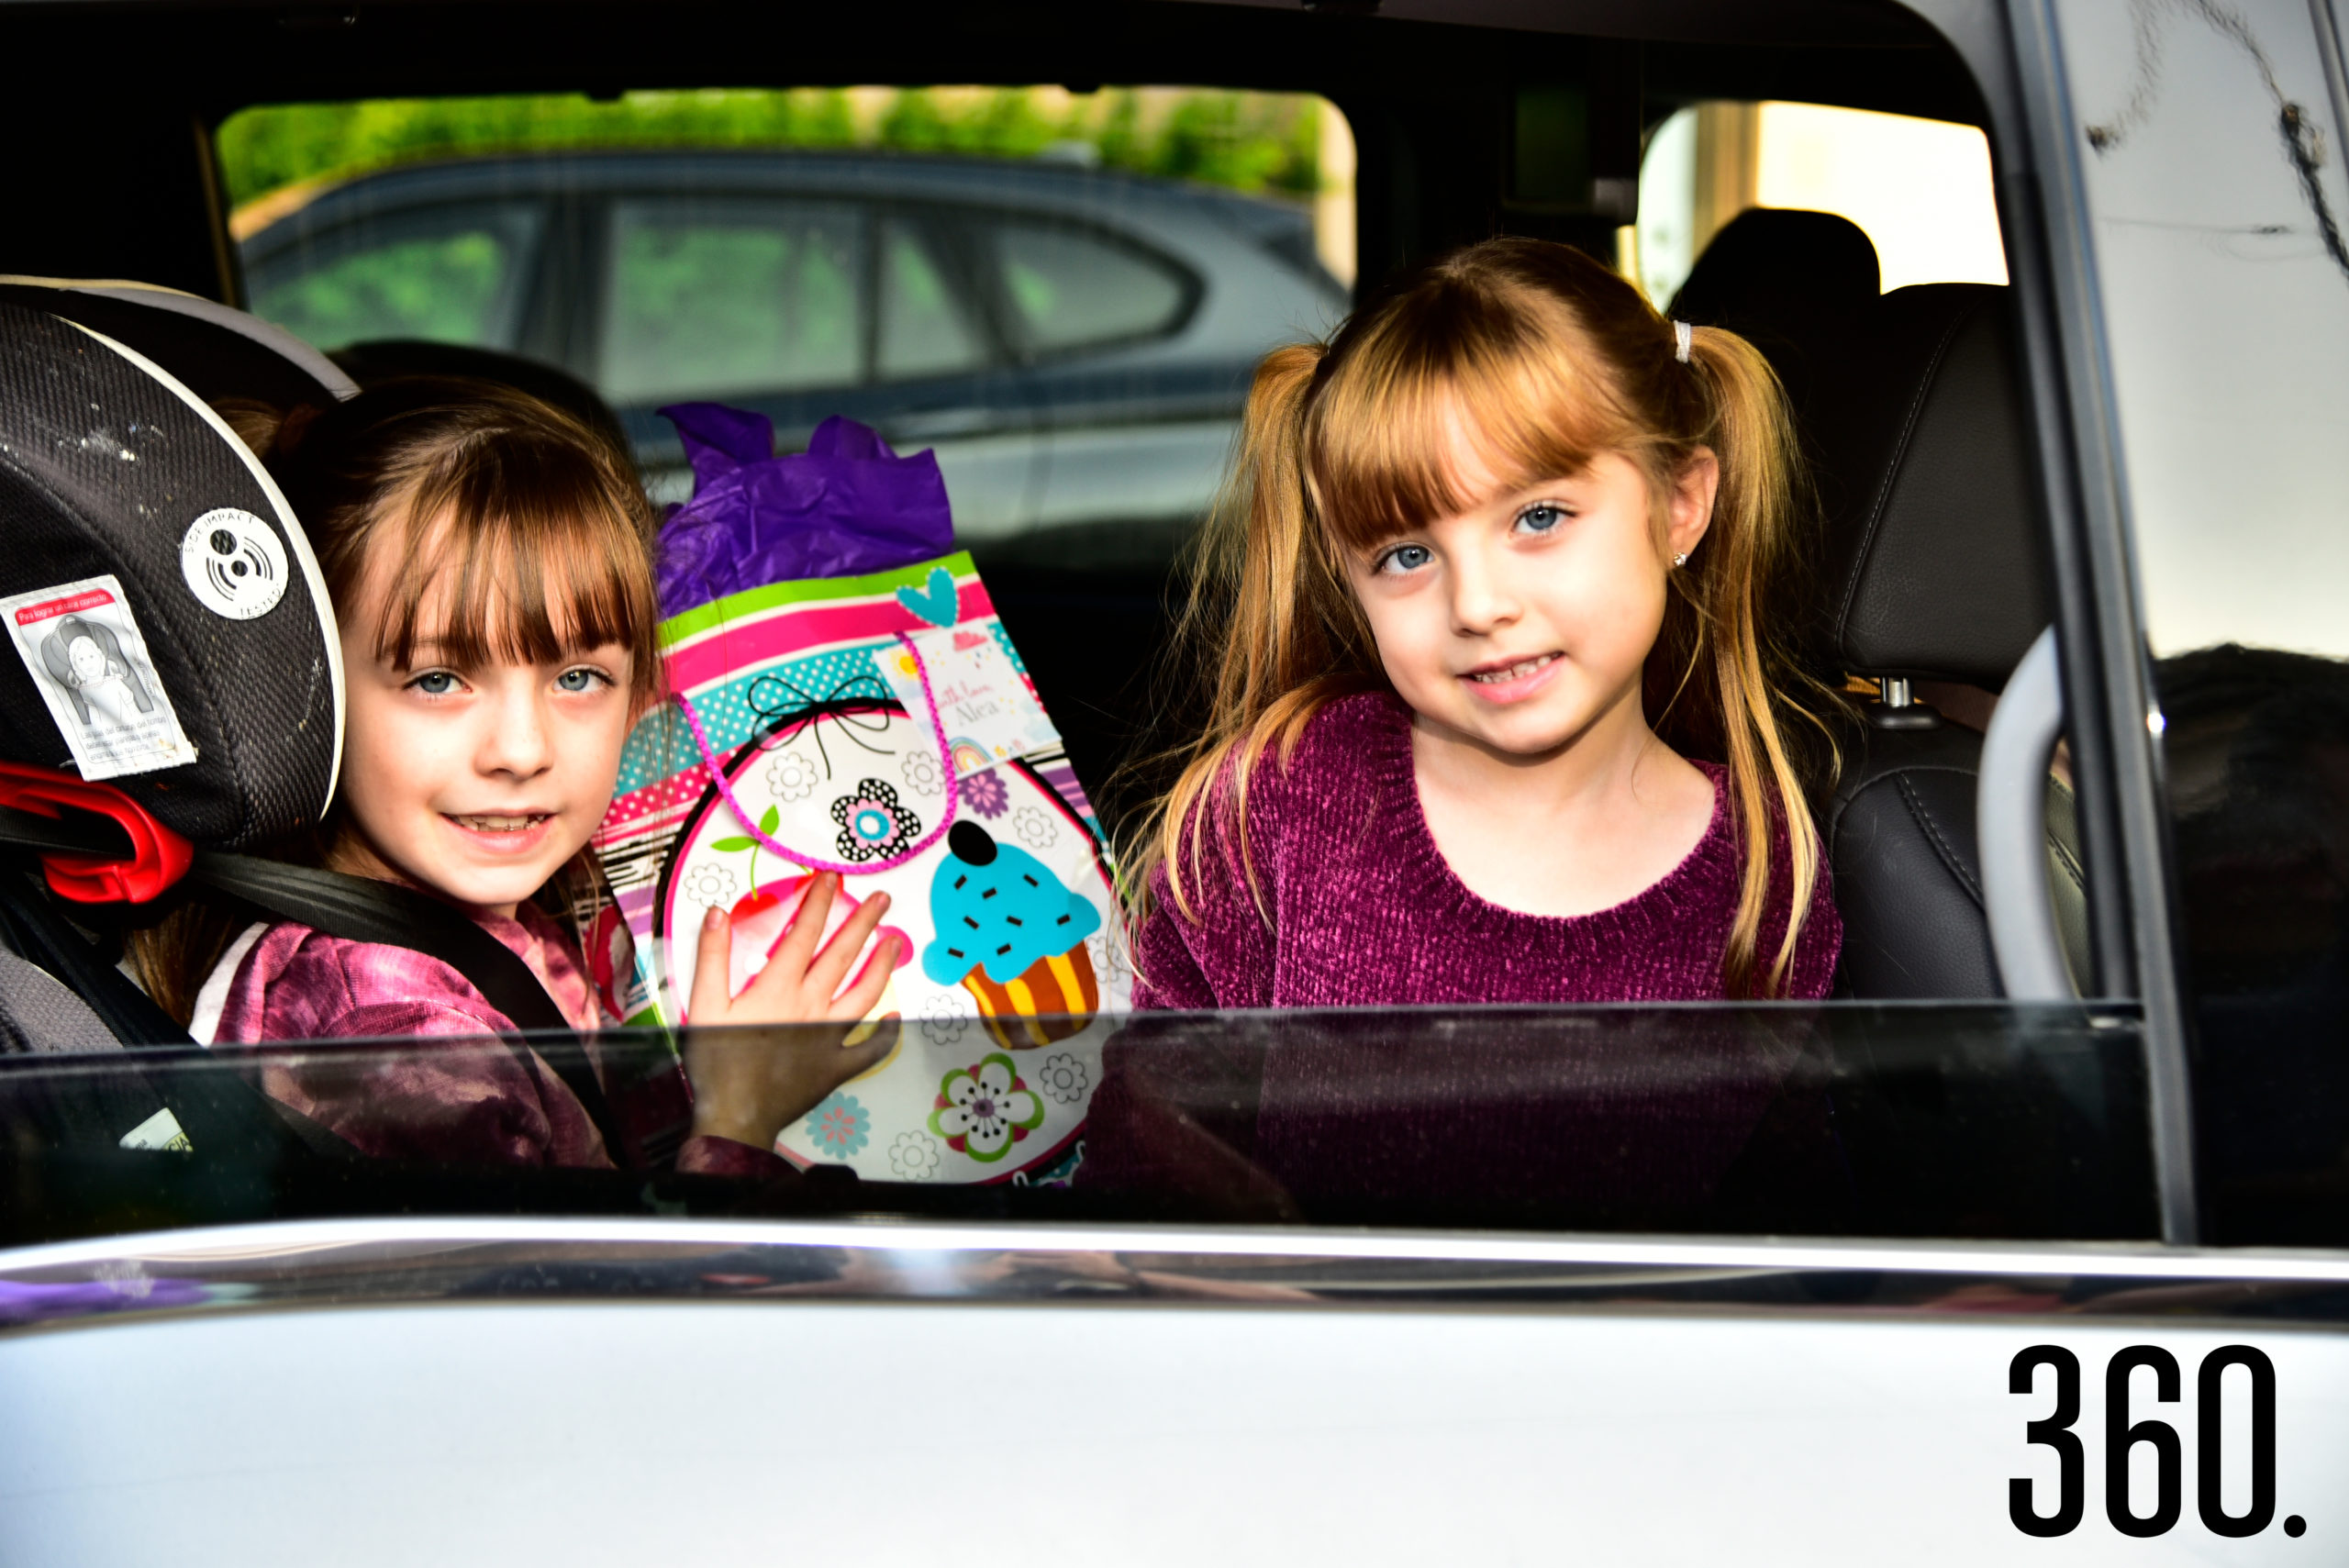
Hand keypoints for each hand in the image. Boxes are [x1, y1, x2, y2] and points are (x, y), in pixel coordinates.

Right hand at [683, 872, 902, 1149]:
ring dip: (882, 965)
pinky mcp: (836, 1066)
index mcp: (778, 989)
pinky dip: (884, 1034)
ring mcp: (828, 1036)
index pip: (805, 934)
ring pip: (864, 994)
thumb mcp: (702, 1006)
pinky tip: (894, 1017)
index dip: (819, 903)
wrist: (734, 1117)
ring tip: (897, 941)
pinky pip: (868, 1049)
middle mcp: (810, 1006)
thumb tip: (719, 913)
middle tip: (883, 898)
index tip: (832, 880)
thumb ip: (712, 957)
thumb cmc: (716, 1064)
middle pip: (843, 955)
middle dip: (863, 922)